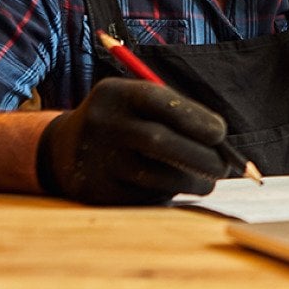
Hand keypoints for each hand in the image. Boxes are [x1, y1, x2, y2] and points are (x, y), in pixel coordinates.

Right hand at [36, 78, 228, 204]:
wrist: (64, 150)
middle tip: (224, 167)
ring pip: (154, 175)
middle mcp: (102, 124)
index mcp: (115, 94)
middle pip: (158, 140)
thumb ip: (177, 117)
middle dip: (199, 156)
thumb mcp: (138, 105)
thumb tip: (223, 147)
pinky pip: (143, 195)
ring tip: (207, 182)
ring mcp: (96, 159)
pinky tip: (173, 187)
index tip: (221, 134)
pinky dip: (167, 193)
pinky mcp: (97, 190)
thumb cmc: (124, 123)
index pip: (159, 101)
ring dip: (190, 182)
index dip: (195, 118)